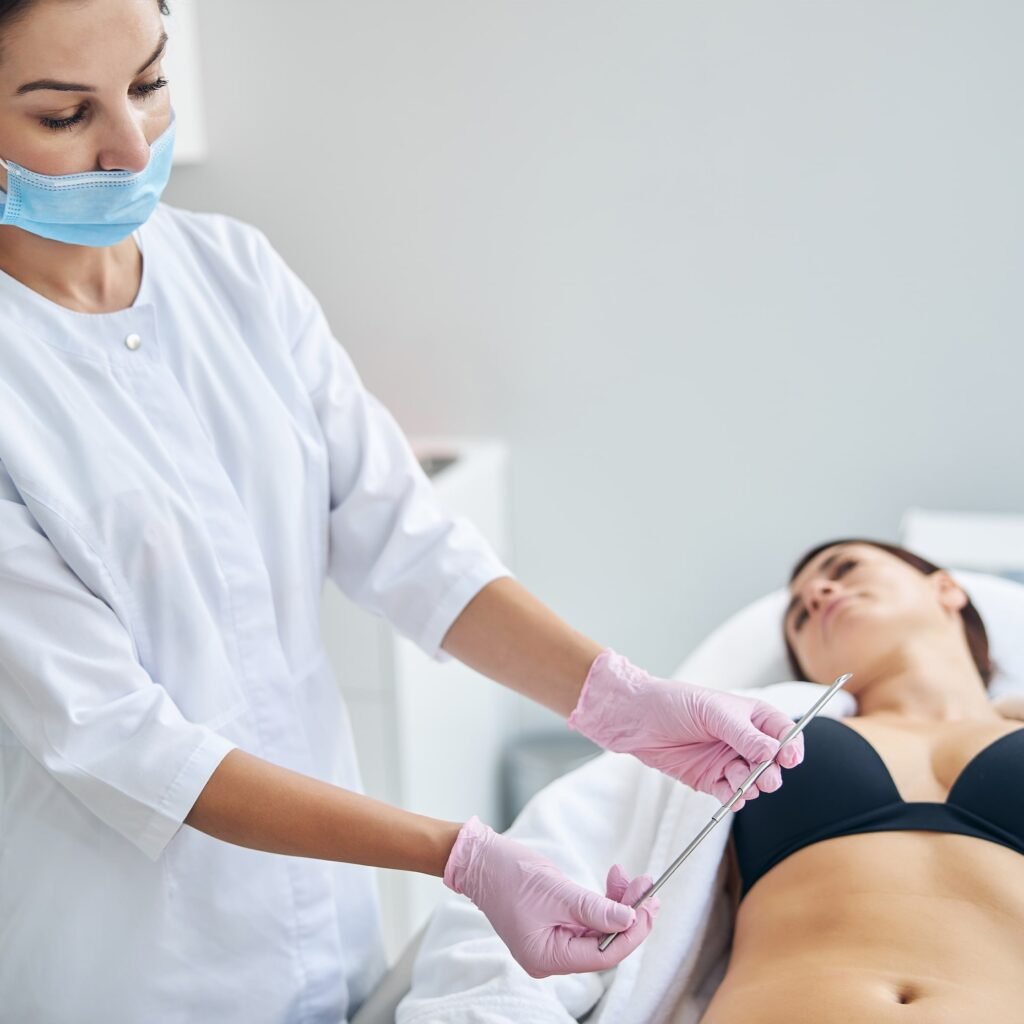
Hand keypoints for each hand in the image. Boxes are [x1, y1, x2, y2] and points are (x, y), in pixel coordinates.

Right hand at [443, 816, 658, 977]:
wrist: (481, 860)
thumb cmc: (509, 875)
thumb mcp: (557, 892)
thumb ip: (594, 909)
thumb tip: (629, 920)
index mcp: (547, 958)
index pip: (602, 955)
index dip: (631, 932)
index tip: (649, 906)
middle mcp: (551, 957)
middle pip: (603, 943)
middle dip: (629, 914)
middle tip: (647, 886)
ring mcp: (553, 941)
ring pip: (599, 929)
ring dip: (618, 903)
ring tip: (629, 877)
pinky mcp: (555, 924)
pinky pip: (588, 919)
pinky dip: (603, 900)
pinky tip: (612, 880)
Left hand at [568, 649, 803, 808]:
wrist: (638, 719)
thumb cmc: (675, 703)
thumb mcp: (713, 713)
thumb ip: (744, 734)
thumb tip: (774, 753)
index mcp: (750, 717)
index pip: (784, 734)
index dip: (791, 747)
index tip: (789, 759)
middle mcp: (743, 740)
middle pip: (773, 763)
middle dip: (772, 772)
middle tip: (764, 776)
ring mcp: (727, 760)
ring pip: (753, 781)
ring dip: (751, 785)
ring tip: (740, 781)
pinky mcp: (710, 779)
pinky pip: (731, 794)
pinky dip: (735, 798)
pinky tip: (732, 796)